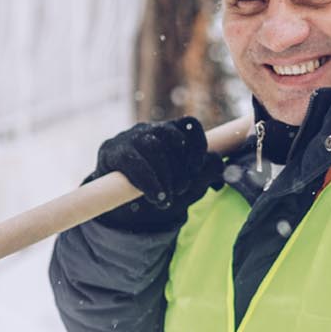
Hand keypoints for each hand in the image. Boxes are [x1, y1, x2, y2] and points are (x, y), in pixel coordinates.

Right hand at [87, 117, 223, 230]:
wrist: (123, 207)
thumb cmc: (160, 190)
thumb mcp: (187, 186)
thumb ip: (205, 174)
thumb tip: (218, 162)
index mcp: (171, 133)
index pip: (190, 124)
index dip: (198, 145)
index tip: (198, 169)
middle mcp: (151, 130)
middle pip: (172, 137)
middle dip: (181, 169)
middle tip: (182, 190)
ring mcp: (130, 138)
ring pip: (154, 147)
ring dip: (165, 175)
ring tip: (168, 198)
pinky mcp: (112, 151)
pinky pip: (133, 161)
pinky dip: (148, 181)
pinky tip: (156, 197)